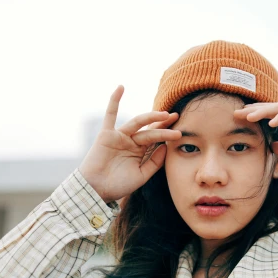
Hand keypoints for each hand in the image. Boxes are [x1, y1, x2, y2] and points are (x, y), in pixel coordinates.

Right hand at [78, 86, 181, 203]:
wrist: (96, 190)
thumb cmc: (118, 185)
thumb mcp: (142, 175)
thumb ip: (154, 162)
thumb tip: (165, 146)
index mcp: (139, 151)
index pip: (156, 139)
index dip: (167, 133)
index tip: (180, 129)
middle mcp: (131, 141)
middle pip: (150, 130)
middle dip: (163, 124)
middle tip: (176, 116)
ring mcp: (119, 136)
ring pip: (137, 123)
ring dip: (150, 117)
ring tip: (164, 114)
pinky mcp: (107, 134)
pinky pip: (110, 115)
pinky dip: (114, 101)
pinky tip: (121, 87)